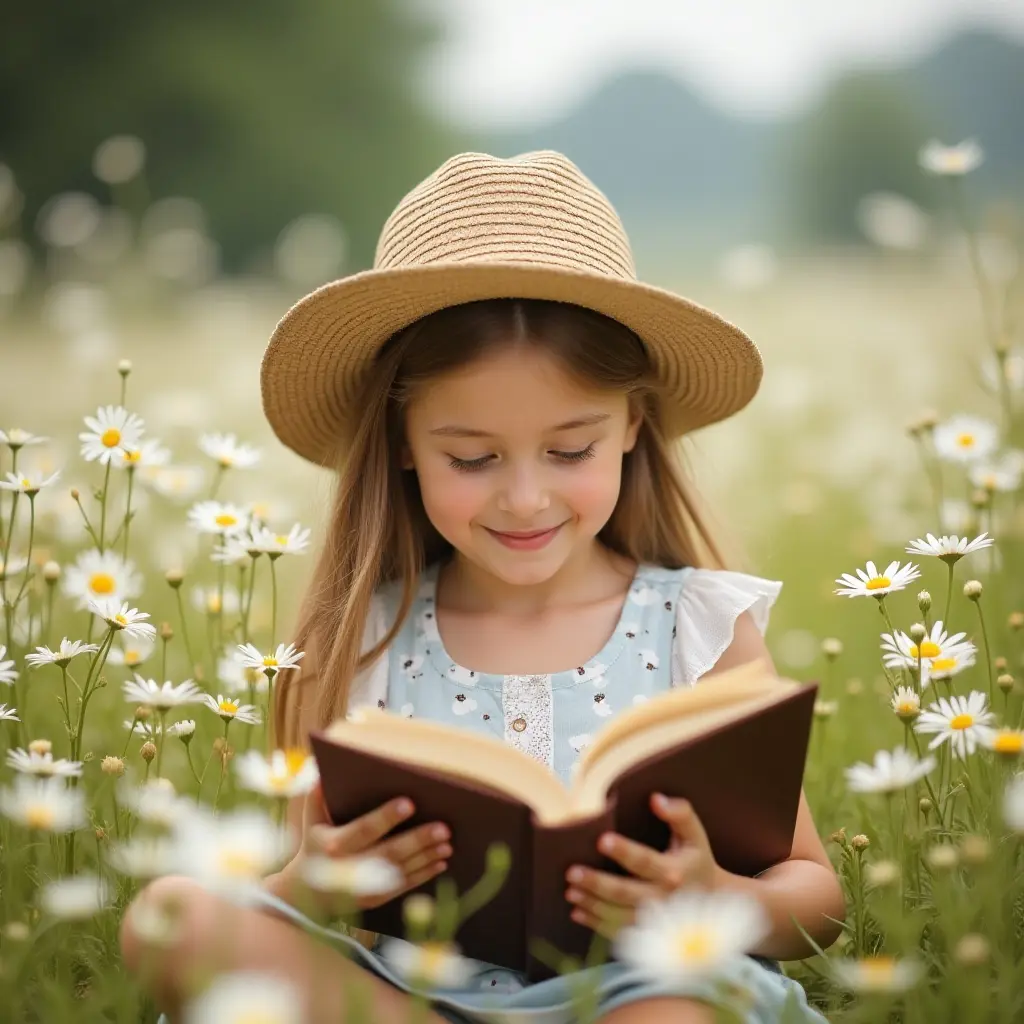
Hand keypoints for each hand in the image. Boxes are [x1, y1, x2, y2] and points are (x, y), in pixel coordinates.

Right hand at [291, 782, 451, 914]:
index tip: (409, 803)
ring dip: (426, 857)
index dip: (386, 817)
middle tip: (443, 827)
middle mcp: (349, 868)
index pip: (364, 829)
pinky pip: (404, 885)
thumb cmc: (314, 843)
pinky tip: (442, 861)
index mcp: (334, 845)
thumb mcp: (311, 819)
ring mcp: (363, 887)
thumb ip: (318, 796)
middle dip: (418, 839)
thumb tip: (325, 772)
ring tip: (447, 842)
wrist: (306, 893)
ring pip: (401, 870)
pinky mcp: (375, 899)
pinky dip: (424, 874)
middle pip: (389, 852)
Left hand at [564, 793, 718, 937]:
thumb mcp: (694, 835)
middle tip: (572, 872)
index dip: (624, 851)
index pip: (644, 861)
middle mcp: (663, 899)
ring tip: (570, 891)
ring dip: (592, 904)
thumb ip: (680, 814)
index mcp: (673, 872)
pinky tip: (577, 912)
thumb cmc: (696, 859)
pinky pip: (618, 932)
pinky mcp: (647, 932)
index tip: (602, 840)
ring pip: (618, 915)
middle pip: (625, 892)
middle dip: (597, 883)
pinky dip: (596, 924)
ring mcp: (655, 921)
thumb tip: (656, 799)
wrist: (713, 900)